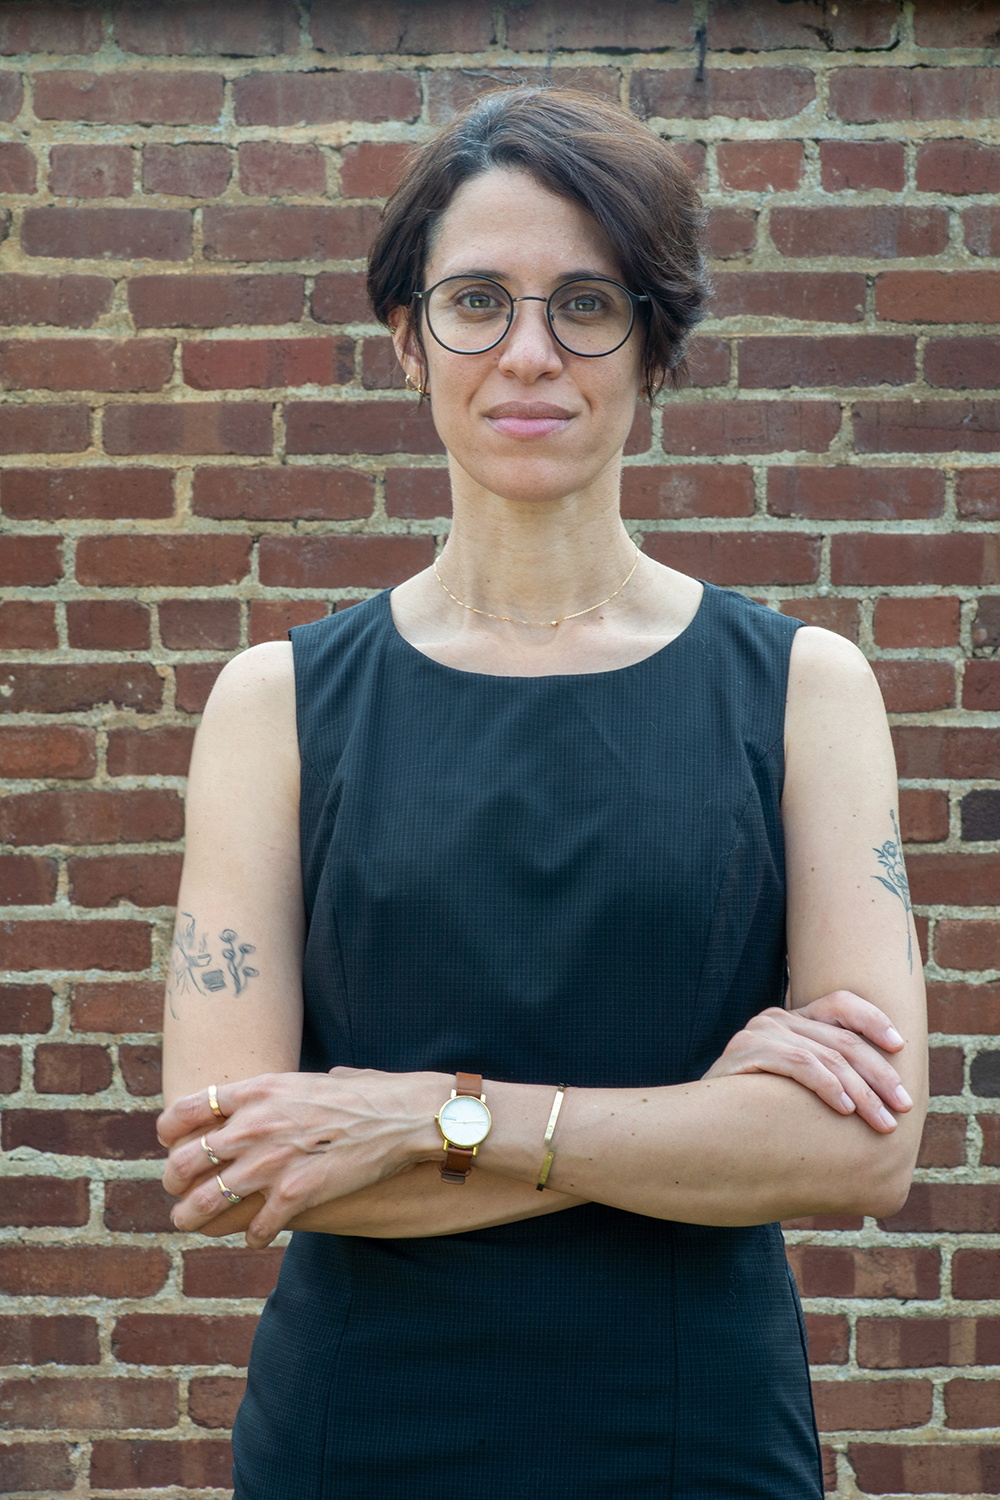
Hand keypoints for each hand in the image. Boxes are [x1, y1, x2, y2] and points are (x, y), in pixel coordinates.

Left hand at [157, 1067, 443, 1246]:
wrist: (402, 1117)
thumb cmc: (364, 1095)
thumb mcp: (310, 1079)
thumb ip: (282, 1090)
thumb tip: (280, 1092)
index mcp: (256, 1091)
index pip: (184, 1112)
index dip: (169, 1134)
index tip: (173, 1145)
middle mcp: (254, 1125)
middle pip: (182, 1162)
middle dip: (174, 1183)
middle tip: (180, 1192)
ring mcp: (271, 1162)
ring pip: (205, 1202)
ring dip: (195, 1218)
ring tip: (194, 1224)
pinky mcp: (294, 1195)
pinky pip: (253, 1227)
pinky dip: (252, 1235)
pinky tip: (258, 1235)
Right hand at [700, 990, 911, 1132]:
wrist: (702, 1124)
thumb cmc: (759, 1110)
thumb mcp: (797, 1085)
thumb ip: (828, 1074)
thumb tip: (886, 1089)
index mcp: (792, 1019)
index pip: (840, 1003)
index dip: (873, 1020)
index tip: (900, 1047)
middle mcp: (777, 1019)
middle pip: (843, 1039)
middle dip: (880, 1074)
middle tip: (904, 1105)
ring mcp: (760, 1032)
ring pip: (828, 1057)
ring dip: (863, 1092)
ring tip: (883, 1121)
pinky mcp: (748, 1052)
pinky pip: (800, 1064)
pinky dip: (828, 1086)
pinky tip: (845, 1110)